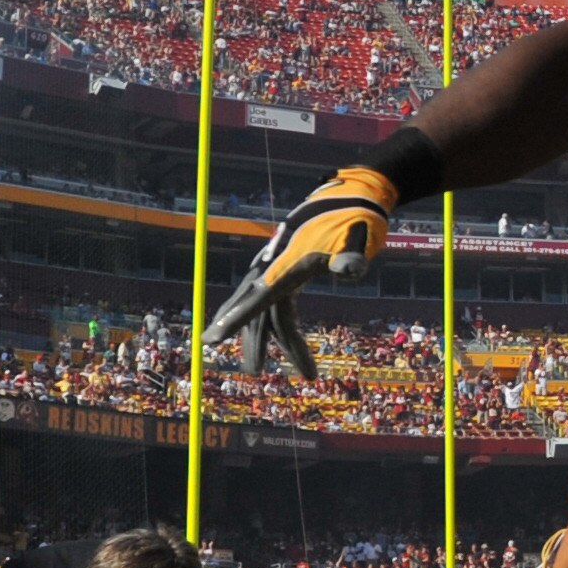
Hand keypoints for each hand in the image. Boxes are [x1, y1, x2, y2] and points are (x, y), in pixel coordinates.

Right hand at [202, 165, 403, 371]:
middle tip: (255, 371)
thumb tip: (351, 269)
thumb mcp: (358, 236)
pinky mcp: (288, 271)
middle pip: (258, 312)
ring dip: (274, 341)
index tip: (209, 340)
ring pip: (267, 312)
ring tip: (286, 370)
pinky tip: (279, 340)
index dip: (232, 321)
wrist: (354, 196)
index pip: (256, 298)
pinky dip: (277, 325)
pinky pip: (276, 305)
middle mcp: (276, 268)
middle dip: (255, 343)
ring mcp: (279, 269)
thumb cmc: (355, 217)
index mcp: (288, 265)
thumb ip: (352, 254)